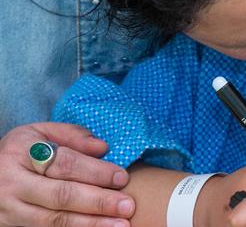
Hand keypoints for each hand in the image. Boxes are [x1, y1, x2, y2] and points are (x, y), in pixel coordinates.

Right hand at [0, 123, 134, 226]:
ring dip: (91, 224)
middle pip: (61, 195)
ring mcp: (8, 209)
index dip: (96, 172)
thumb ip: (73, 136)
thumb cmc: (23, 151)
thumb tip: (103, 148)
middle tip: (128, 206)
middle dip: (99, 202)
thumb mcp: (41, 132)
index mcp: (21, 152)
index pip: (64, 163)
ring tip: (120, 225)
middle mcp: (11, 182)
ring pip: (54, 220)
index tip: (122, 178)